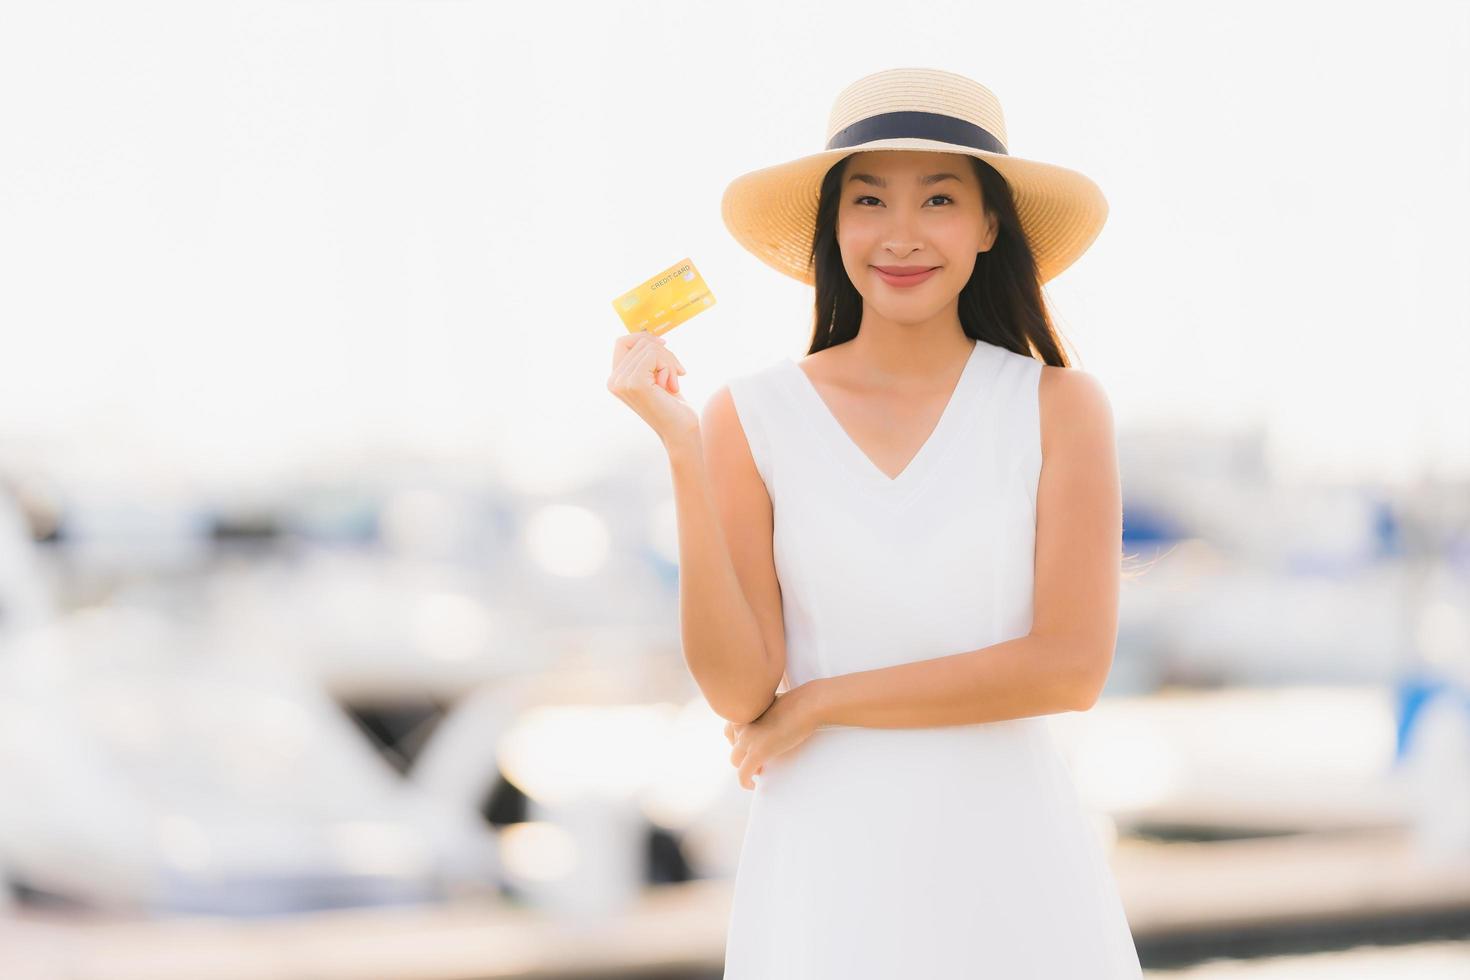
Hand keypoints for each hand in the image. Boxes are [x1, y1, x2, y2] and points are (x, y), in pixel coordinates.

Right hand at [607, 330, 695, 445]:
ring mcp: (621, 382)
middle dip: (665, 354)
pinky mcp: (634, 382)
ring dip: (669, 362)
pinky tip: (671, 386)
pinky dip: (668, 366)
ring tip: (673, 383)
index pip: (622, 341)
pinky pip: (654, 354)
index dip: (644, 338)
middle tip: (676, 375)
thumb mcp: (656, 375)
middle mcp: (613, 380)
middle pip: (640, 342)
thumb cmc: (672, 405)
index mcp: (615, 379)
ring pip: (649, 347)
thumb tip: (647, 335)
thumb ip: (646, 358)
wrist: (681, 431)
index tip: (664, 346)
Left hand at [722, 685, 820, 789]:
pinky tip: (752, 786)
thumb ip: (764, 713)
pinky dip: (745, 782)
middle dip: (743, 753)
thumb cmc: (798, 702)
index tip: (752, 746)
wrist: (808, 705)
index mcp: (744, 712)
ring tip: (760, 769)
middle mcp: (741, 724)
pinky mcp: (758, 752)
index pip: (730, 729)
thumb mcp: (774, 703)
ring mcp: (748, 738)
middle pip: (731, 744)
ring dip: (744, 766)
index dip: (738, 740)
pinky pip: (743, 773)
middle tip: (758, 759)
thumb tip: (769, 722)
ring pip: (735, 760)